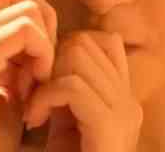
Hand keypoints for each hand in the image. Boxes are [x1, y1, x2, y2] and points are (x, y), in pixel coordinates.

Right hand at [0, 0, 56, 151]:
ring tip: (36, 83)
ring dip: (45, 43)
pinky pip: (24, 29)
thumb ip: (20, 54)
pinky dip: (44, 52)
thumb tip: (43, 30)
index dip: (35, 19)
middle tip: (43, 62)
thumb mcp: (9, 87)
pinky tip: (38, 85)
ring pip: (25, 8)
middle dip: (42, 20)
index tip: (38, 61)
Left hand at [22, 31, 142, 151]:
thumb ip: (70, 84)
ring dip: (45, 79)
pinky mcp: (111, 125)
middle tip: (34, 92)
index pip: (106, 40)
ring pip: (77, 56)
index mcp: (124, 94)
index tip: (48, 76)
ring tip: (35, 107)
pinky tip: (34, 120)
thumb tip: (57, 50)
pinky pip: (71, 86)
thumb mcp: (67, 117)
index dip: (69, 48)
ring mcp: (125, 110)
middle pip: (86, 42)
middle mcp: (129, 98)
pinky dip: (44, 97)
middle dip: (52, 61)